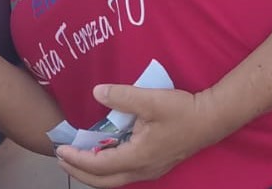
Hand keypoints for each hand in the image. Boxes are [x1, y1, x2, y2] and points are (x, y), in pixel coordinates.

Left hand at [55, 84, 220, 187]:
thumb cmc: (181, 110)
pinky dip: (107, 166)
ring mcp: (150, 169)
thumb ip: (121, 96)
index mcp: (138, 157)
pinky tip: (102, 152)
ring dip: (93, 171)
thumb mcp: (150, 99)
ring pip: (114, 178)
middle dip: (80, 172)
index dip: (78, 159)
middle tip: (61, 159)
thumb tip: (96, 92)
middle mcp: (143, 170)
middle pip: (104, 180)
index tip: (60, 150)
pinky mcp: (155, 163)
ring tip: (76, 157)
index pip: (100, 165)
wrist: (211, 119)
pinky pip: (124, 171)